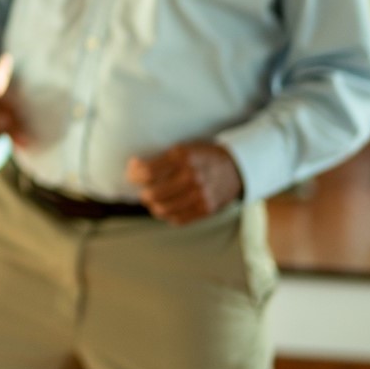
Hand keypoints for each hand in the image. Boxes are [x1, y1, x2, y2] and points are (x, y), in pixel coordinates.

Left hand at [124, 142, 243, 224]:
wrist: (236, 167)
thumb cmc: (204, 156)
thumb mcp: (183, 149)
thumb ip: (161, 159)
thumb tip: (134, 169)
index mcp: (183, 158)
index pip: (147, 172)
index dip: (134, 174)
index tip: (132, 174)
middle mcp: (191, 177)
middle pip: (152, 194)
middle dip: (142, 193)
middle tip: (144, 189)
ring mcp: (199, 195)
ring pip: (162, 209)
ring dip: (153, 205)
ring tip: (154, 200)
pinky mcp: (206, 209)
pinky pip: (177, 219)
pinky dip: (167, 215)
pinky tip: (168, 207)